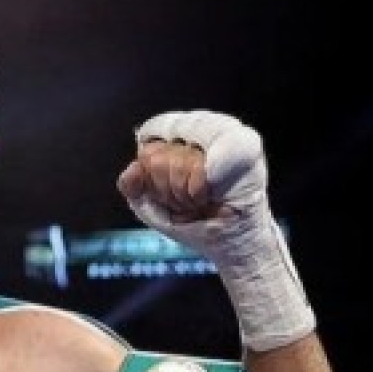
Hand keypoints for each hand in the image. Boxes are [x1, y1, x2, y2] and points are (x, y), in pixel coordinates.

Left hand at [116, 110, 267, 260]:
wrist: (226, 241)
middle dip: (165, 189)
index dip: (150, 171)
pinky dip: (197, 193)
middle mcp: (199, 130)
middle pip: (155, 155)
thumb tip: (133, 169)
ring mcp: (221, 134)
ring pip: (176, 163)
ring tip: (196, 201)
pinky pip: (198, 169)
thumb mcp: (151, 204)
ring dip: (182, 194)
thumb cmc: (193, 219)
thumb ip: (133, 185)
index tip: (163, 192)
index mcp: (178, 137)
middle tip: (183, 200)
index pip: (149, 141)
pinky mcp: (240, 146)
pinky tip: (208, 199)